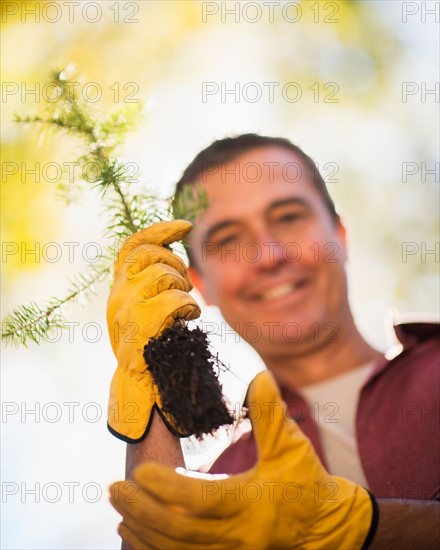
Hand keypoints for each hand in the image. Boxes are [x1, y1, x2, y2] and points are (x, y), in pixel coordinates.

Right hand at [107, 220, 200, 442]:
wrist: (143, 385)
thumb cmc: (153, 345)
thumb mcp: (147, 308)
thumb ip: (152, 282)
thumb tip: (172, 251)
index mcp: (119, 288)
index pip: (133, 246)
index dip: (159, 230)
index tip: (185, 226)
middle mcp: (117, 295)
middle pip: (151, 256)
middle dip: (176, 265)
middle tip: (184, 287)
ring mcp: (126, 309)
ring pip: (164, 276)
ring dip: (184, 291)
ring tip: (184, 310)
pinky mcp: (140, 325)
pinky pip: (174, 300)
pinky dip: (189, 308)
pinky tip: (188, 321)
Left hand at [110, 370, 376, 548]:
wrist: (329, 529)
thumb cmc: (309, 484)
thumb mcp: (291, 447)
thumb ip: (271, 414)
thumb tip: (259, 377)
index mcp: (250, 504)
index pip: (198, 499)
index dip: (166, 486)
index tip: (142, 470)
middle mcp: (237, 536)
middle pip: (178, 531)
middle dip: (142, 511)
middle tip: (115, 490)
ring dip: (145, 533)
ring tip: (121, 512)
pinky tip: (141, 537)